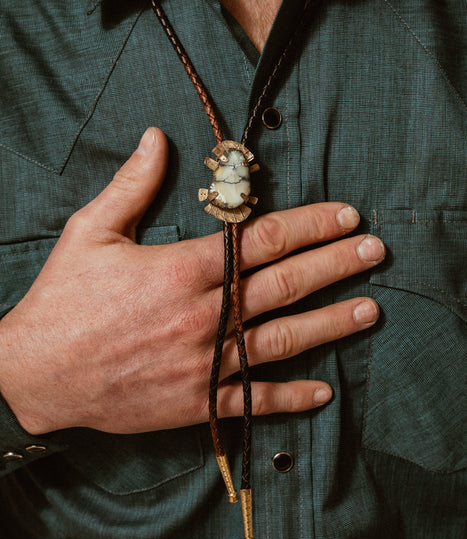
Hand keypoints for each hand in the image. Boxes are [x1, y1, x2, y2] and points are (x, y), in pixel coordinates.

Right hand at [0, 128, 384, 434]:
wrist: (36, 373)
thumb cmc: (64, 299)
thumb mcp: (91, 231)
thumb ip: (131, 184)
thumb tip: (156, 137)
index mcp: (183, 270)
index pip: (263, 240)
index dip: (310, 225)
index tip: (345, 216)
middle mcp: (204, 316)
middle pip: (285, 286)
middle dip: (335, 265)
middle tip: (375, 251)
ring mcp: (203, 363)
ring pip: (282, 341)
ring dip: (331, 324)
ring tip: (369, 310)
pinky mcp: (195, 402)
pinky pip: (253, 401)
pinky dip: (290, 398)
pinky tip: (324, 392)